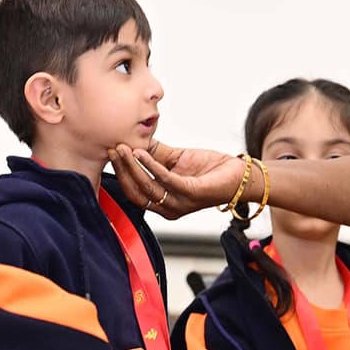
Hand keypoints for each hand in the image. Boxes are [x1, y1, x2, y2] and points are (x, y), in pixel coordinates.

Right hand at [108, 142, 246, 218]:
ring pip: (148, 187)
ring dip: (132, 167)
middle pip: (136, 192)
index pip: (133, 192)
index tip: (111, 153)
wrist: (237, 174)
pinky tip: (142, 153)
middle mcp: (169, 208)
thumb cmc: (208, 169)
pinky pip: (167, 180)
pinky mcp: (192, 193)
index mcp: (162, 203)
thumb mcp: (175, 160)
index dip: (120, 174)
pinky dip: (151, 166)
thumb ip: (155, 155)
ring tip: (124, 148)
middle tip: (113, 149)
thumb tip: (133, 140)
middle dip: (122, 170)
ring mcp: (180, 203)